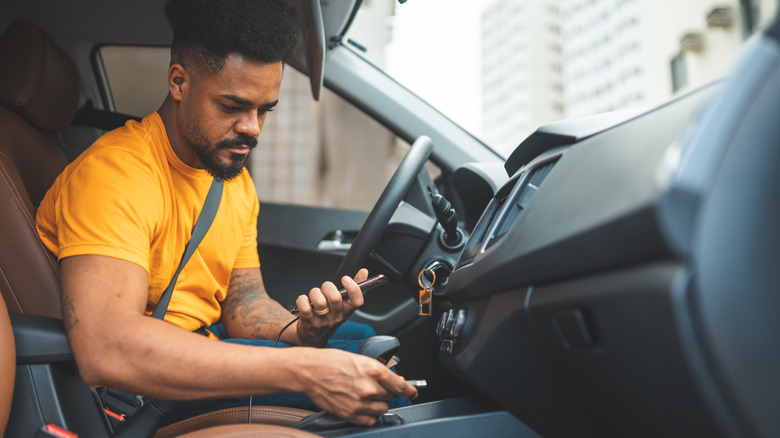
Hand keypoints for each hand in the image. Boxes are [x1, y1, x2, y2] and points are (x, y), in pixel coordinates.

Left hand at [294, 268, 368, 345]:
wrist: (312, 336)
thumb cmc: (329, 315)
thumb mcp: (343, 304)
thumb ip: (353, 288)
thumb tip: (364, 272)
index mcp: (347, 310)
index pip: (357, 301)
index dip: (353, 288)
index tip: (346, 278)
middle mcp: (336, 317)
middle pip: (335, 298)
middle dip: (327, 287)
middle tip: (325, 288)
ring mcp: (322, 321)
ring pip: (319, 301)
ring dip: (314, 293)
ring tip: (314, 295)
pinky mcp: (308, 322)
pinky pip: (304, 306)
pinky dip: (302, 299)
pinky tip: (305, 301)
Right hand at [300, 348, 417, 424]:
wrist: (309, 372)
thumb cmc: (330, 361)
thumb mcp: (358, 358)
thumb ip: (377, 369)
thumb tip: (391, 376)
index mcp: (372, 369)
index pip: (400, 385)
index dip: (409, 390)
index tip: (413, 392)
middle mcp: (368, 387)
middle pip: (391, 397)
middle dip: (387, 393)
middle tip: (377, 387)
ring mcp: (359, 403)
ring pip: (382, 409)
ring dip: (379, 404)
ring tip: (367, 396)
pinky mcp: (350, 414)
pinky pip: (370, 420)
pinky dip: (370, 415)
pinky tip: (363, 406)